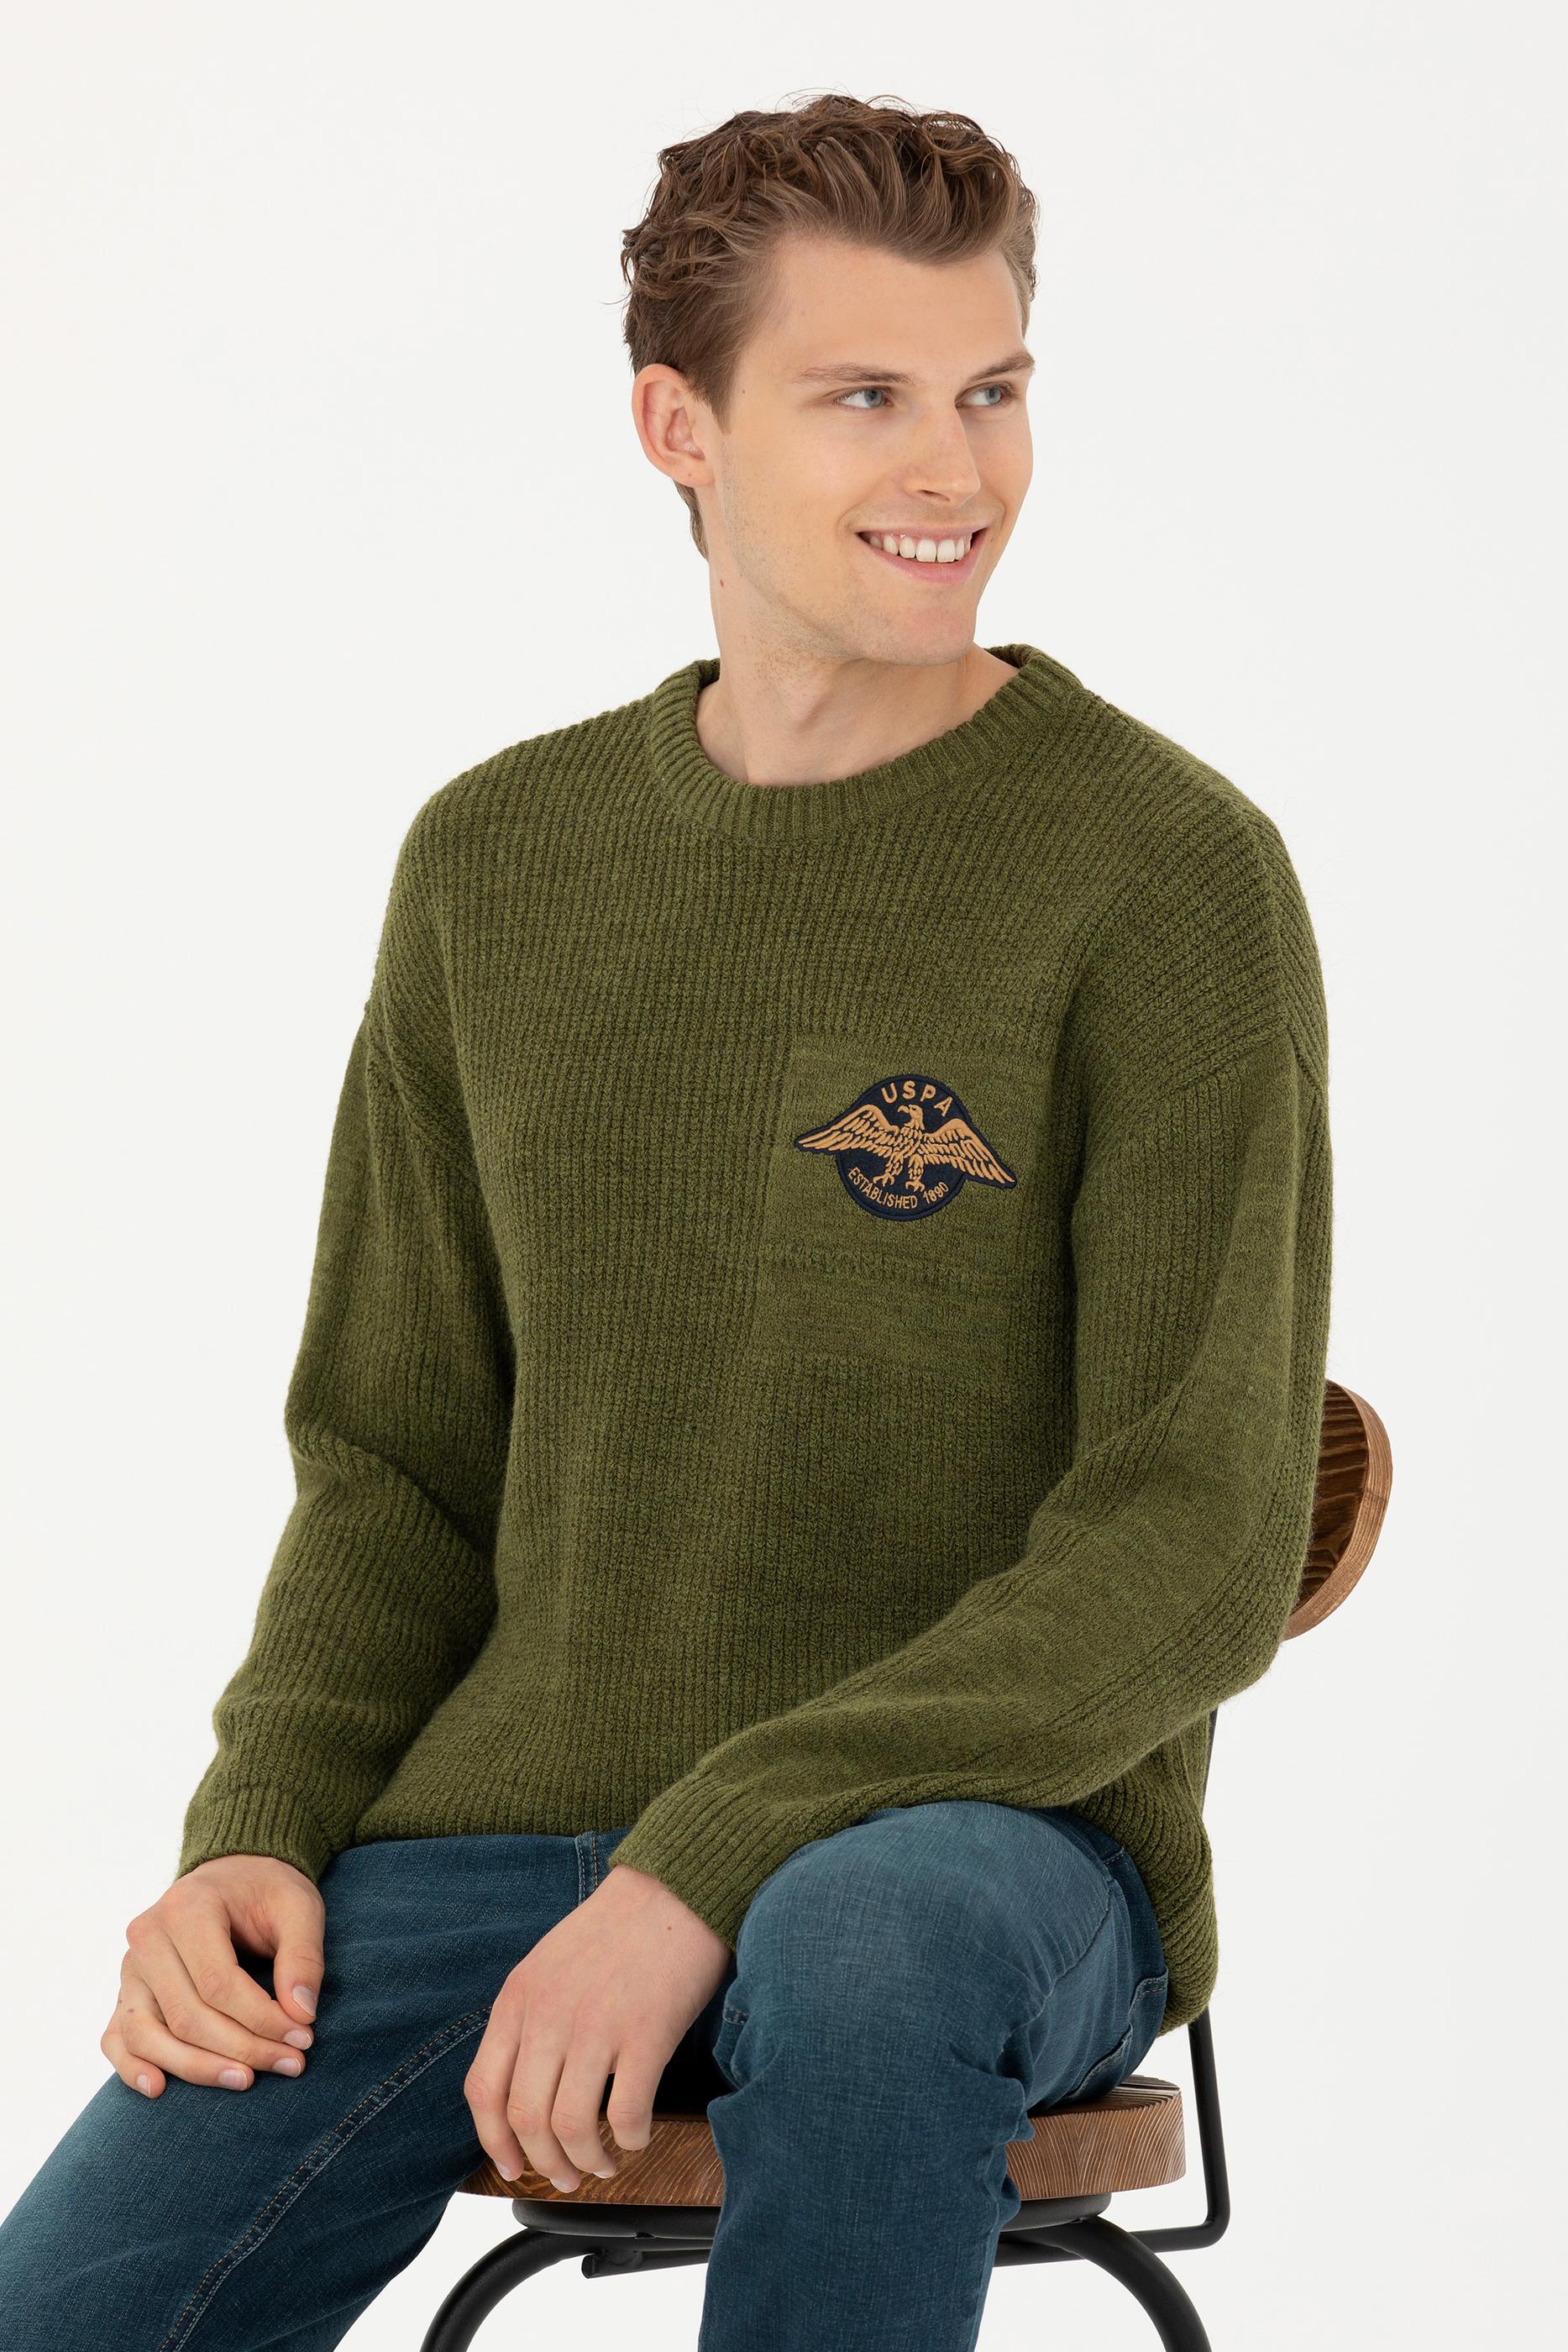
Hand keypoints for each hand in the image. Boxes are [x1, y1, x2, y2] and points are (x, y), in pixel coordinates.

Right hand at [103, 1854, 324, 2096]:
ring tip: (246, 2081)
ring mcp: (130, 1967)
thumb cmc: (266, 1892)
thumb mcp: (299, 1906)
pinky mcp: (125, 1992)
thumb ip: (303, 1955)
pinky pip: (117, 2038)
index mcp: (188, 1906)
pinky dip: (132, 2067)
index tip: (303, 2038)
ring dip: (197, 2068)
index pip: (219, 1983)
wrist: (231, 1876)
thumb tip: (302, 2014)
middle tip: (292, 2064)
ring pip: (147, 2034)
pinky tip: (160, 2089)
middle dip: (242, 2048)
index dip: (262, 2019)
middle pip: (187, 2014)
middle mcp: (148, 1936)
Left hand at [464, 1859, 729, 2190]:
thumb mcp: (549, 1964)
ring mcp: (596, 2025)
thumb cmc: (619, 1927)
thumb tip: (527, 2088)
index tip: (514, 2166)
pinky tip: (637, 2134)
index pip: (483, 2090)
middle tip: (567, 2177)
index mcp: (519, 1998)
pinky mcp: (645, 2033)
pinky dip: (629, 2139)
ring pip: (571, 2128)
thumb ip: (531, 2017)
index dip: (495, 2143)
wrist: (676, 1888)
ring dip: (587, 2161)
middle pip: (526, 2120)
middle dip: (545, 2164)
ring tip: (604, 2162)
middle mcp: (549, 2014)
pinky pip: (625, 2114)